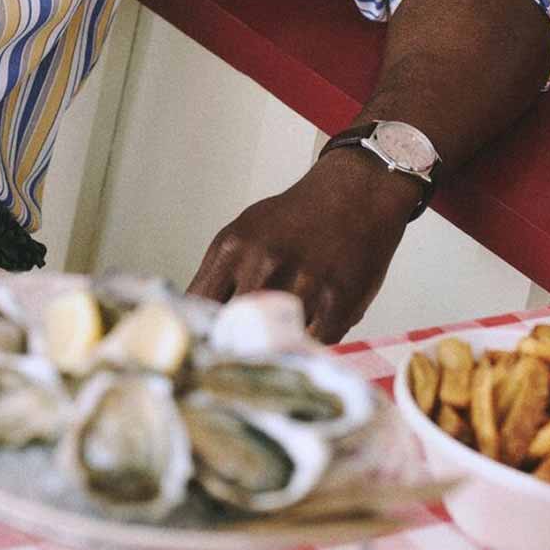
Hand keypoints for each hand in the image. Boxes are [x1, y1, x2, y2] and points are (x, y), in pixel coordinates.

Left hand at [187, 151, 419, 341]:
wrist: (353, 196)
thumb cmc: (294, 219)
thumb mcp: (243, 235)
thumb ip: (218, 277)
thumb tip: (195, 321)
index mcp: (233, 248)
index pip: (199, 306)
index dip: (201, 330)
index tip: (205, 344)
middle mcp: (264, 265)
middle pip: (235, 330)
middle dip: (236, 344)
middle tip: (241, 353)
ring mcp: (303, 285)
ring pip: (276, 342)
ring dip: (278, 345)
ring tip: (281, 336)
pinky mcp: (339, 302)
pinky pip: (314, 344)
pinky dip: (311, 342)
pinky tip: (312, 325)